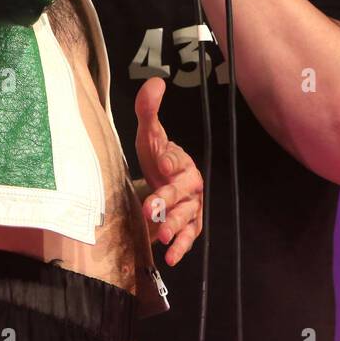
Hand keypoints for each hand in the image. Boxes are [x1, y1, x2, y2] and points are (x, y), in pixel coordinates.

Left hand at [134, 76, 203, 265]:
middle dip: (168, 200)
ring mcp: (190, 209)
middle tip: (152, 208)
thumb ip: (149, 111)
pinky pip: (188, 238)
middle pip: (182, 194)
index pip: (176, 163)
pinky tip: (170, 258)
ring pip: (187, 218)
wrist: (164, 180)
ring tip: (162, 235)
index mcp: (182, 163)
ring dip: (175, 226)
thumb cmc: (157, 157)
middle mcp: (190, 187)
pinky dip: (181, 248)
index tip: (161, 165)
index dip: (169, 164)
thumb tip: (156, 81)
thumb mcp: (149, 136)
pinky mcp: (187, 228)